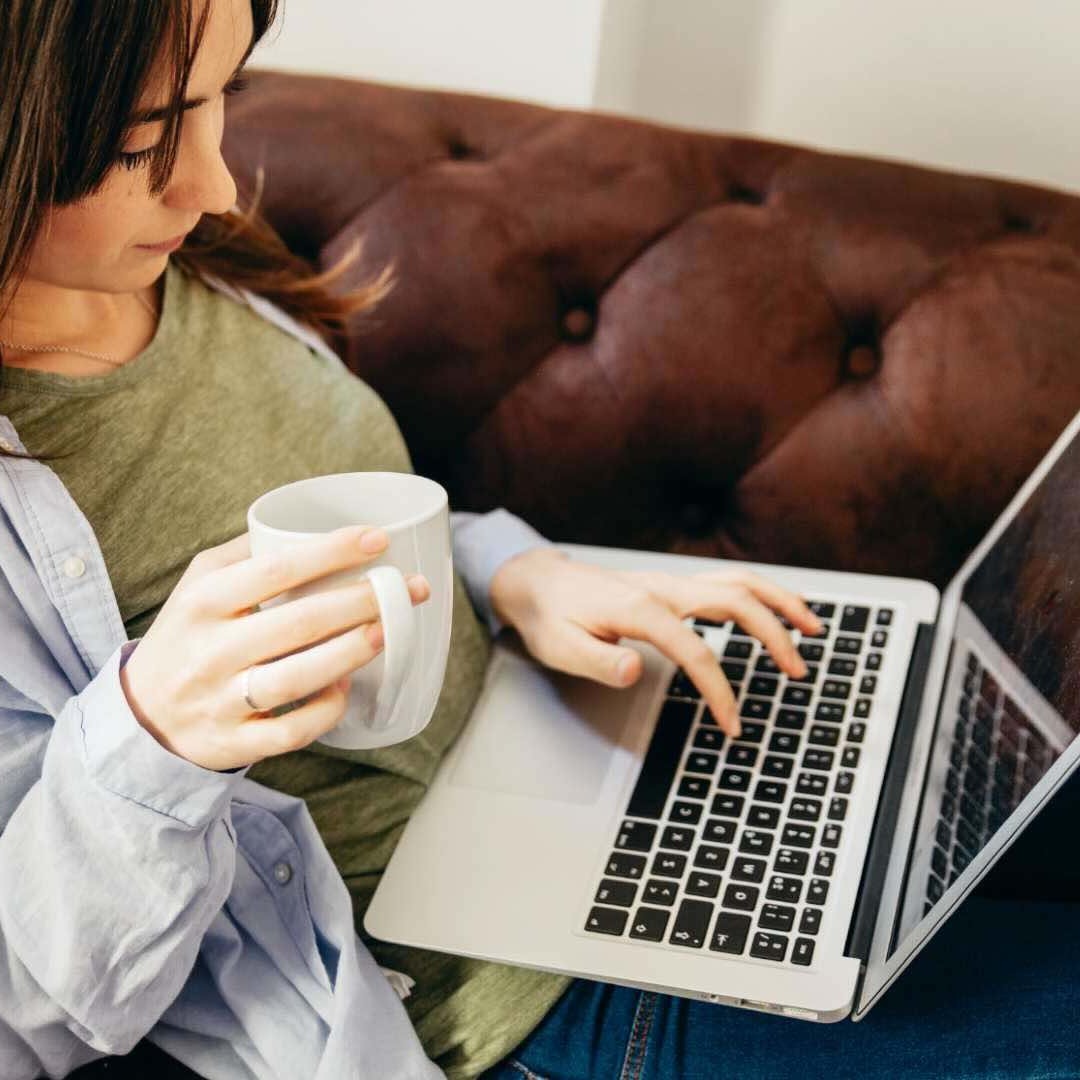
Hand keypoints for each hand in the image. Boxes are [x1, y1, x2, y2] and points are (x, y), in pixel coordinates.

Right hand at [120, 526, 429, 770]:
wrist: (141, 715)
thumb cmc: (188, 635)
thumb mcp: (198, 585)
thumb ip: (245, 553)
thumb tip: (306, 525)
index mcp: (204, 602)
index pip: (275, 570)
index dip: (330, 553)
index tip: (376, 539)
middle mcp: (211, 651)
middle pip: (298, 623)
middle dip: (360, 602)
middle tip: (408, 588)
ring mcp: (222, 701)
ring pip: (297, 678)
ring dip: (350, 653)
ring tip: (387, 632)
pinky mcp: (234, 743)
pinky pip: (292, 731)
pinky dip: (326, 709)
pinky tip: (345, 686)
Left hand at [489, 549, 820, 735]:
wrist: (536, 581)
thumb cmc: (549, 616)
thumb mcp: (559, 646)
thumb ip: (596, 662)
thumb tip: (634, 671)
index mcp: (638, 606)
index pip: (695, 649)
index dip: (718, 689)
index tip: (732, 723)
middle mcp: (662, 587)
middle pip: (734, 599)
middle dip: (772, 635)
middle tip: (797, 671)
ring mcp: (670, 581)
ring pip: (738, 581)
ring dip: (778, 602)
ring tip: (812, 628)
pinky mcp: (672, 584)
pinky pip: (726, 582)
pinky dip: (760, 594)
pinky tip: (776, 610)